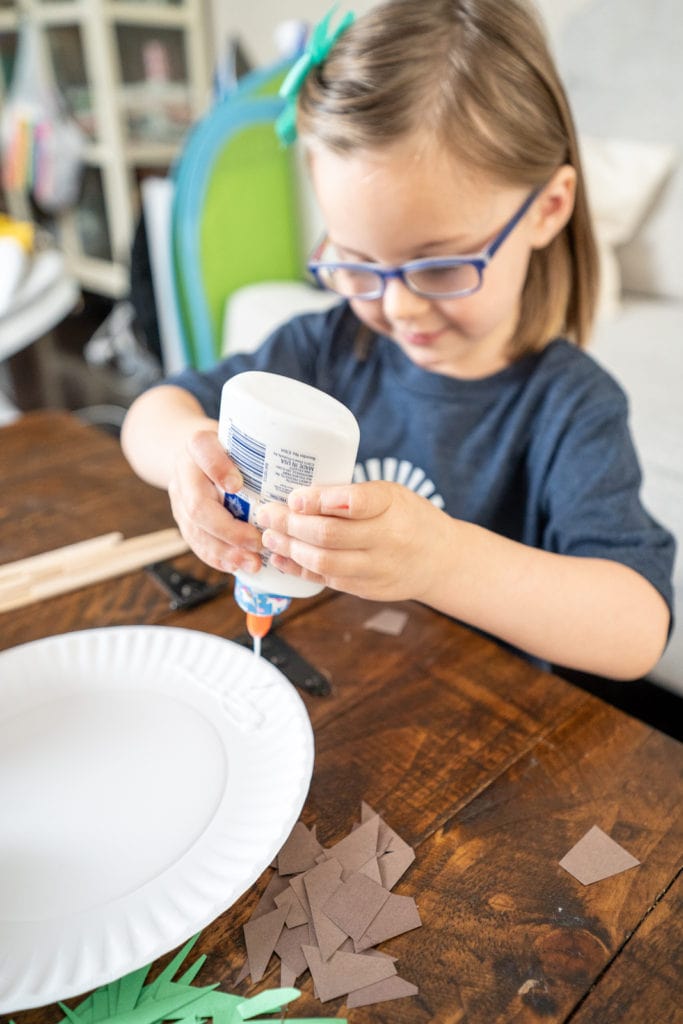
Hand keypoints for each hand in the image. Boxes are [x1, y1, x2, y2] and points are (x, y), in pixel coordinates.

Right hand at [167, 428, 262, 574]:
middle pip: (198, 505)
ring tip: (252, 563)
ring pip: (196, 530)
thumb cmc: (230, 448)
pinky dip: (218, 558)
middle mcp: (184, 473)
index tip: (237, 485)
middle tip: (258, 542)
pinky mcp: (184, 521)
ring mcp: (179, 500)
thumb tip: (302, 470)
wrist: (194, 455)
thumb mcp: (244, 439)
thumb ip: (262, 450)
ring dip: (225, 551)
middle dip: (229, 530)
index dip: (218, 468)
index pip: (202, 449)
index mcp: (198, 445)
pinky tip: (238, 565)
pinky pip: (196, 543)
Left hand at [255, 480, 450, 601]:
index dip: (319, 500)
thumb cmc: (407, 517)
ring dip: (289, 548)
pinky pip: (327, 580)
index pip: (355, 502)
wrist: (440, 559)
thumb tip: (295, 497)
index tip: (295, 497)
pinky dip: (299, 570)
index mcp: (392, 505)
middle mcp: (388, 538)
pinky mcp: (367, 589)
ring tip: (269, 536)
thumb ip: (350, 495)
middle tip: (266, 514)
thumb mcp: (390, 494)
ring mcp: (378, 568)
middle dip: (290, 524)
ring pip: (324, 562)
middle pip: (329, 535)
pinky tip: (280, 558)